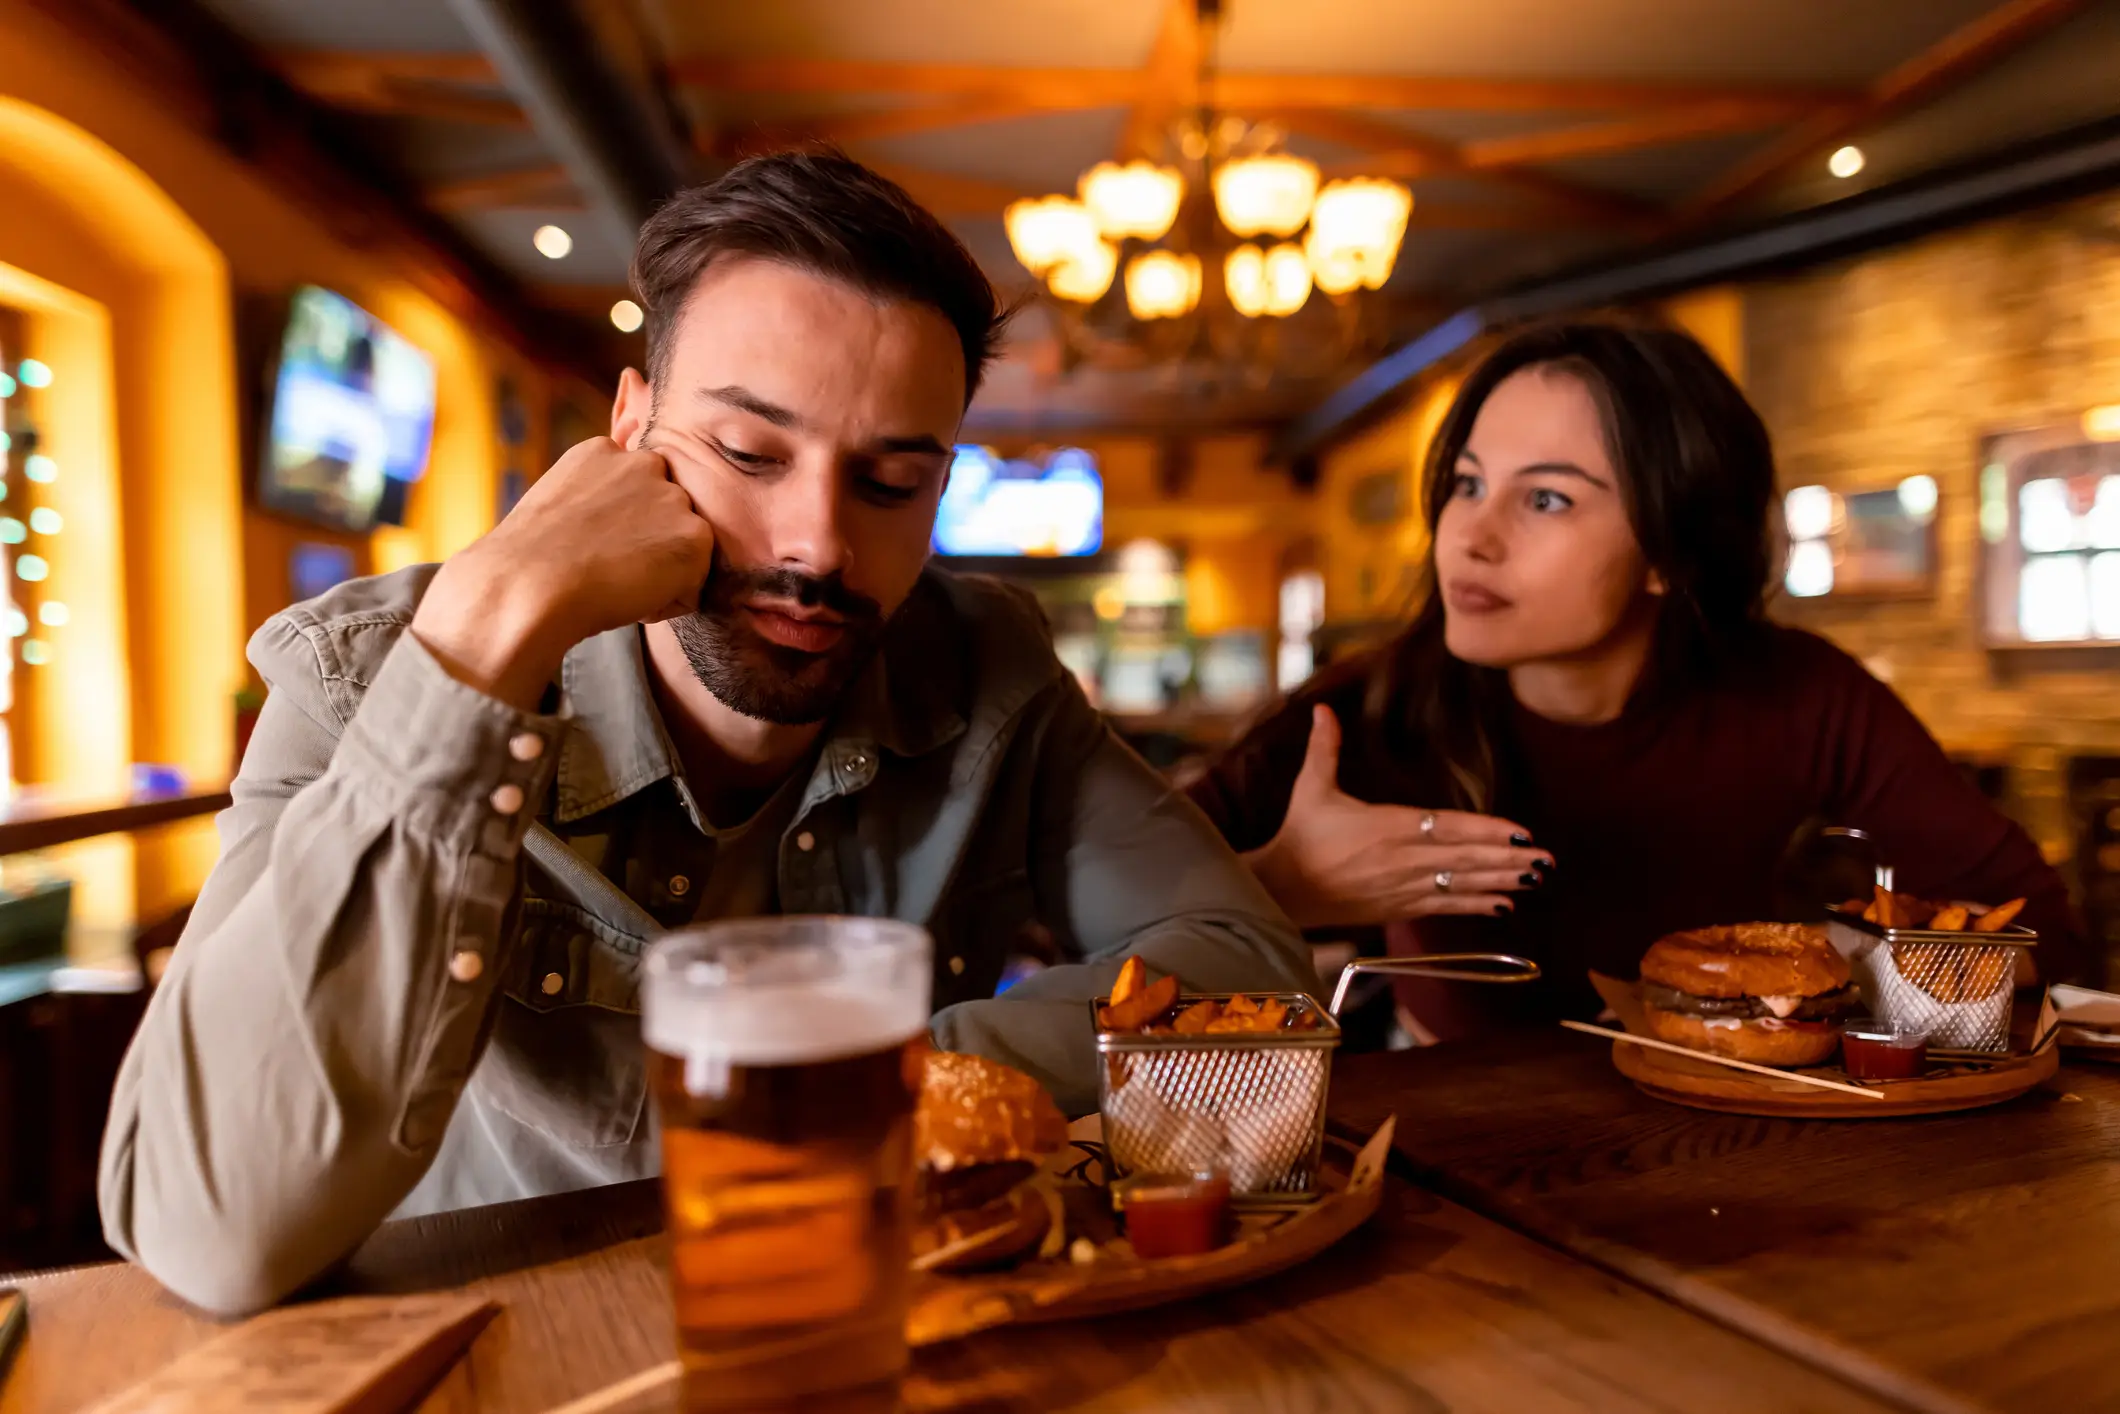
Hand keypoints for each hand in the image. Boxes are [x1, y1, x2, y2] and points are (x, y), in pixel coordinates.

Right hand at [411, 437, 715, 708]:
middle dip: (646, 546)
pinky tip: (627, 597)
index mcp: (604, 451)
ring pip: (681, 553)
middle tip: (603, 567)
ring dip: (658, 575)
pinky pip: (690, 589)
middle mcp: (645, 464)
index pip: (637, 492)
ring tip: (612, 581)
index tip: (591, 546)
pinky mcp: (694, 535)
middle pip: (665, 519)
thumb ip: (598, 493)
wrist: (529, 585)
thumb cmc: (529, 562)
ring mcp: (673, 498)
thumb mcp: (559, 503)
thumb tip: (625, 474)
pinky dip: (665, 604)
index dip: (621, 530)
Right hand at [1244, 705, 1551, 928]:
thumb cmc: (1299, 836)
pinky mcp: (1396, 907)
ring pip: (1462, 884)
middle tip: (1549, 859)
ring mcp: (1402, 887)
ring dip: (1502, 882)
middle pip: (1465, 858)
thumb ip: (1325, 748)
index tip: (1522, 833)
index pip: (1448, 827)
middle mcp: (1401, 859)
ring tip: (1536, 879)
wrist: (1280, 890)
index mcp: (1387, 826)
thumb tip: (1324, 708)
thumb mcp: (1312, 788)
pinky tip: (1504, 906)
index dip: (1487, 832)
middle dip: (1510, 859)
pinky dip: (1475, 906)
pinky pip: (1445, 907)